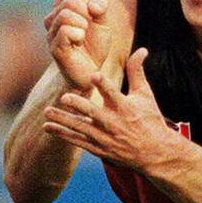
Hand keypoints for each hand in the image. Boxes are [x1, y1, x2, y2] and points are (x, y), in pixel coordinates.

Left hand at [43, 48, 171, 170]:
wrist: (155, 153)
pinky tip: (48, 127)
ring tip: (47, 111)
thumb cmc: (150, 120)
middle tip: (64, 97)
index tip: (93, 74)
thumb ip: (137, 71)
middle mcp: (114, 123)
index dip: (104, 84)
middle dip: (79, 105)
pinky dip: (63, 135)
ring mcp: (105, 138)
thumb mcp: (146, 95)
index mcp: (126, 108)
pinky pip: (78, 141)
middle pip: (93, 113)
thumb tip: (142, 49)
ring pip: (81, 128)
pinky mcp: (100, 149)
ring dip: (63, 120)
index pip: (113, 93)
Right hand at [44, 0, 110, 92]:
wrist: (90, 72)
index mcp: (63, 10)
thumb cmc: (94, 47)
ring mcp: (52, 34)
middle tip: (89, 27)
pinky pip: (64, 31)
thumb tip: (92, 3)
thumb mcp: (103, 24)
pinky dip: (78, 34)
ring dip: (82, 24)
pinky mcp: (55, 48)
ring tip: (84, 35)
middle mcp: (53, 20)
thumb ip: (100, 8)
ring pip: (64, 15)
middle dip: (86, 13)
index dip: (89, 0)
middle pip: (69, 1)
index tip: (94, 15)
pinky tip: (79, 43)